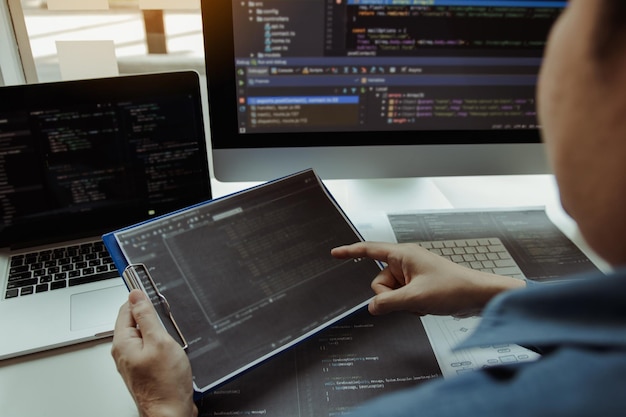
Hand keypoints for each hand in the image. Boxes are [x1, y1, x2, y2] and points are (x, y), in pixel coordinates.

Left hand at [111, 289, 197, 416]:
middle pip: (136, 321)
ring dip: (160, 332)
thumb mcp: (160, 341)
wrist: (170, 413)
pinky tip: (173, 352)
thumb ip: (146, 316)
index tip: (153, 292)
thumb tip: (135, 294)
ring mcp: (134, 361)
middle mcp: (124, 351)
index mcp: (123, 342)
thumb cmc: (165, 384)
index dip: (141, 298)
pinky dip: (163, 345)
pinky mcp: (145, 369)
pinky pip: (152, 348)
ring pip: (146, 335)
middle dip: (153, 317)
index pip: (126, 308)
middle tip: (168, 324)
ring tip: (172, 342)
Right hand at [331, 241, 524, 316]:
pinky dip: (410, 304)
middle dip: (390, 295)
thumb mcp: (415, 298)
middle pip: (380, 281)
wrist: (478, 296)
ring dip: (402, 302)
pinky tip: (426, 305)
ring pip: (391, 292)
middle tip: (410, 299)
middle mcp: (406, 262)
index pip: (370, 250)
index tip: (335, 253)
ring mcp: (412, 274)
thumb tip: (372, 306)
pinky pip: (402, 297)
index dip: (350, 252)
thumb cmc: (453, 288)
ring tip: (422, 302)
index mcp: (403, 255)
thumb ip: (388, 302)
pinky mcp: (419, 285)